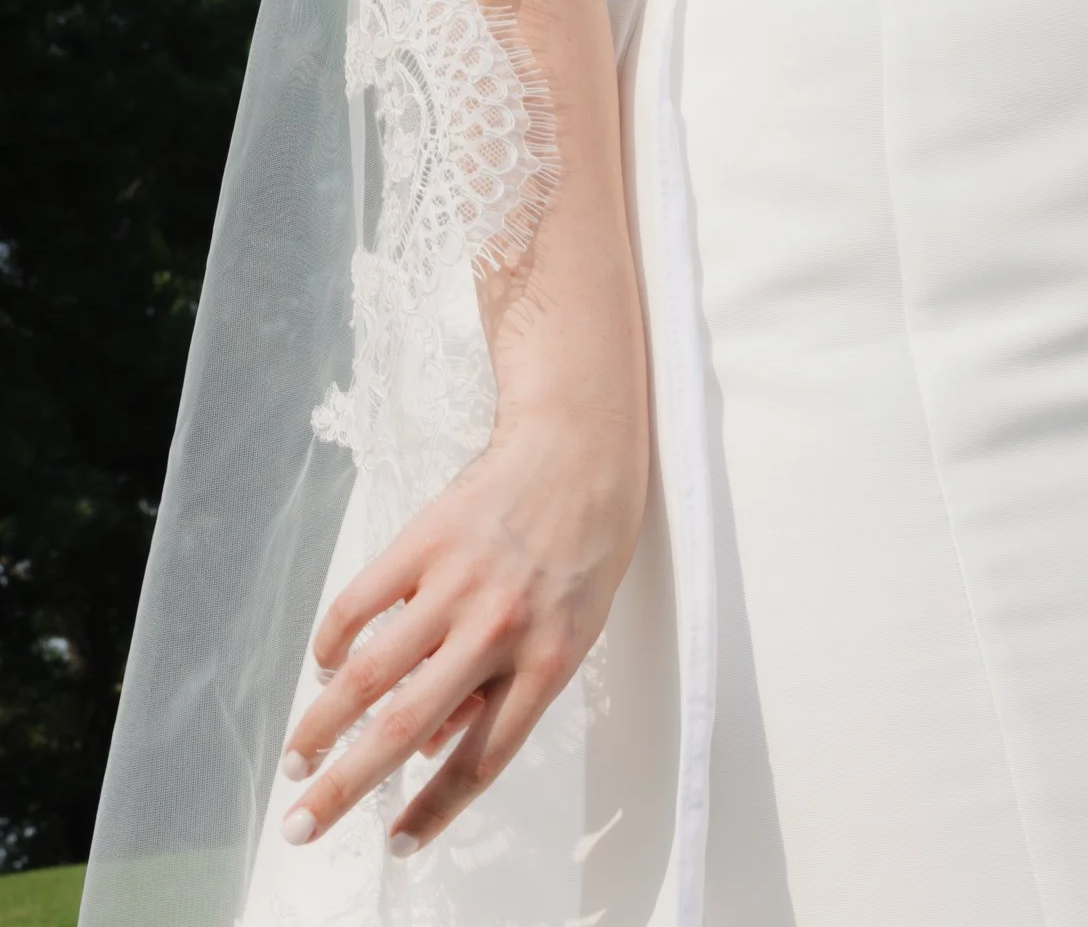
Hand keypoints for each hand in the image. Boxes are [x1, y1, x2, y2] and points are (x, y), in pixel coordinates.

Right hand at [279, 406, 645, 854]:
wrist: (581, 451)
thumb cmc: (580, 552)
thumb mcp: (570, 631)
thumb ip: (505, 690)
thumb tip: (426, 748)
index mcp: (547, 663)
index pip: (480, 760)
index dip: (433, 811)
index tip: (396, 846)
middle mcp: (499, 630)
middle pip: (402, 731)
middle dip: (342, 790)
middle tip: (301, 828)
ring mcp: (459, 584)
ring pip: (366, 676)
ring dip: (319, 727)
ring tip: (296, 760)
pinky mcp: (426, 540)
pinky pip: (359, 604)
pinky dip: (331, 644)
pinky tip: (324, 667)